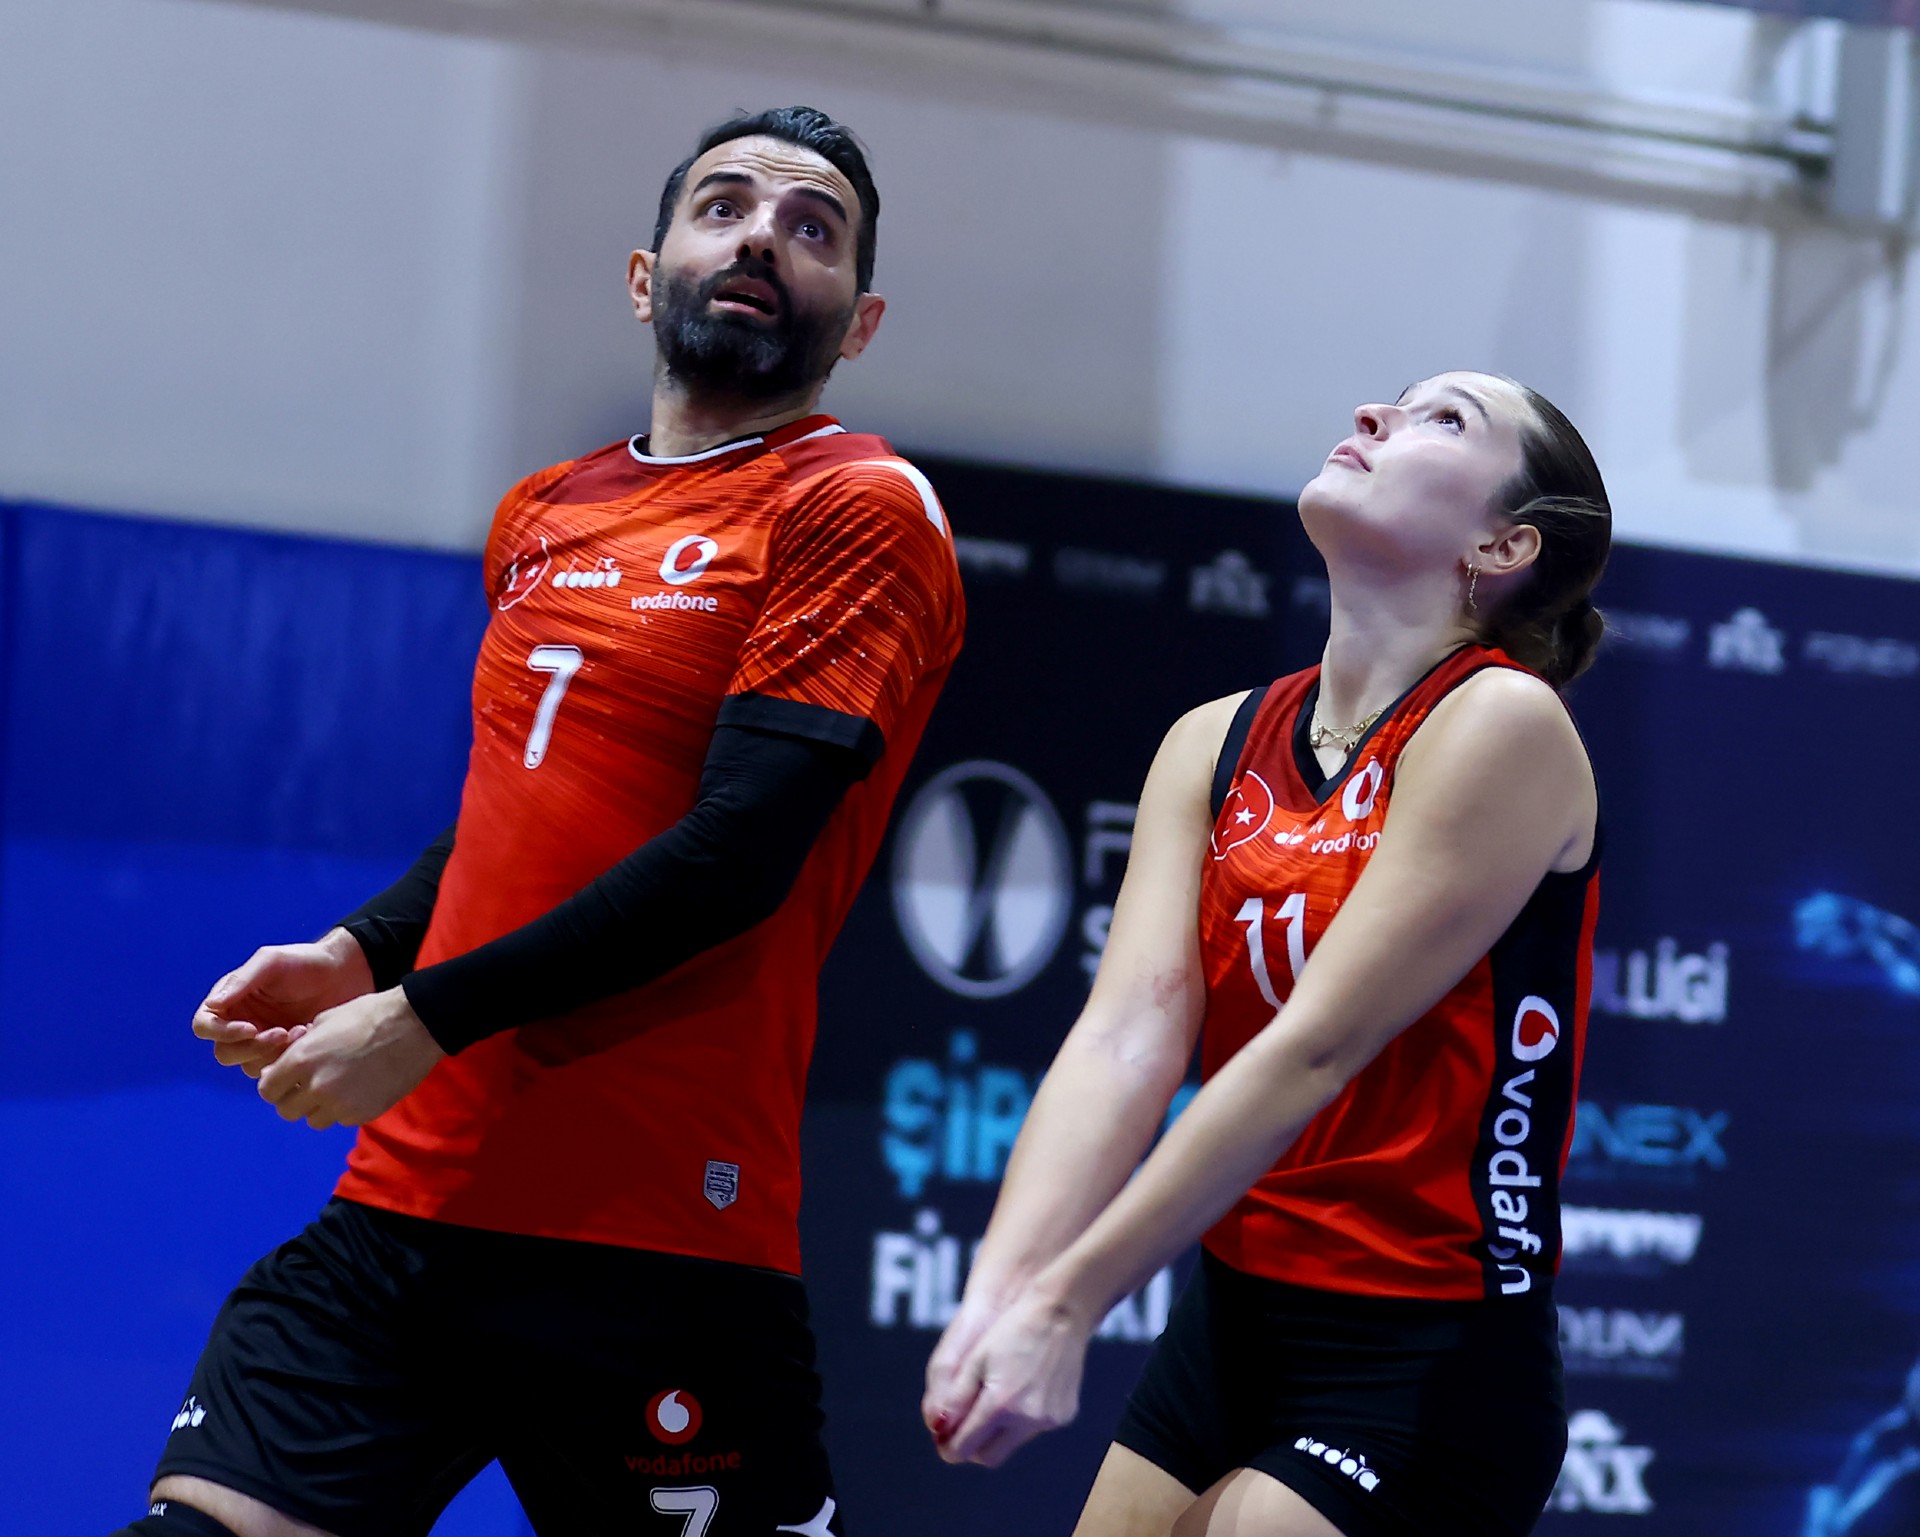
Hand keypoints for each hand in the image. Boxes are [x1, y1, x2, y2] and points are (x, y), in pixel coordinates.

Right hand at [193, 929, 375, 1077]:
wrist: (346, 972)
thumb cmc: (306, 961)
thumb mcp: (271, 962)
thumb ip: (242, 981)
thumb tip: (212, 1006)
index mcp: (231, 1001)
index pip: (205, 1025)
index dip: (221, 1032)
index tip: (250, 1028)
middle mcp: (241, 1023)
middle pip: (225, 1052)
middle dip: (251, 1048)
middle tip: (282, 1033)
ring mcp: (263, 1041)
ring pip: (250, 1065)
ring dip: (273, 1054)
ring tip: (301, 1031)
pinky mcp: (285, 1053)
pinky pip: (276, 1069)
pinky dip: (289, 1058)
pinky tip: (309, 1037)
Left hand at [256, 987, 444, 1129]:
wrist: (415, 1026)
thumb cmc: (370, 1014)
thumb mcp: (326, 1020)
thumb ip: (301, 1046)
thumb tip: (285, 1065)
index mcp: (301, 1060)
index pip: (267, 1090)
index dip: (275, 1085)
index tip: (286, 1080)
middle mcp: (316, 1087)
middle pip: (286, 1110)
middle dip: (294, 1098)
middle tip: (310, 1085)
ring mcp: (340, 1104)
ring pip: (314, 1120)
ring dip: (319, 1107)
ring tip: (337, 1088)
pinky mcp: (363, 1114)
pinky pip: (342, 1120)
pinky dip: (345, 1109)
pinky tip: (359, 1089)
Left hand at [929, 1281, 1094, 1467]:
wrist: (1061, 1313)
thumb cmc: (1012, 1330)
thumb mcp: (976, 1360)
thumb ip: (955, 1399)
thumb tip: (939, 1429)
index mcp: (1000, 1404)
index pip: (965, 1446)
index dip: (949, 1447)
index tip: (943, 1440)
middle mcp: (1026, 1419)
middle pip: (989, 1457)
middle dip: (973, 1447)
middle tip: (964, 1428)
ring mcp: (1048, 1420)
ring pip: (1012, 1444)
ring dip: (998, 1433)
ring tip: (994, 1399)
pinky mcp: (1063, 1416)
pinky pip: (1033, 1431)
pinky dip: (1021, 1421)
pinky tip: (1021, 1391)